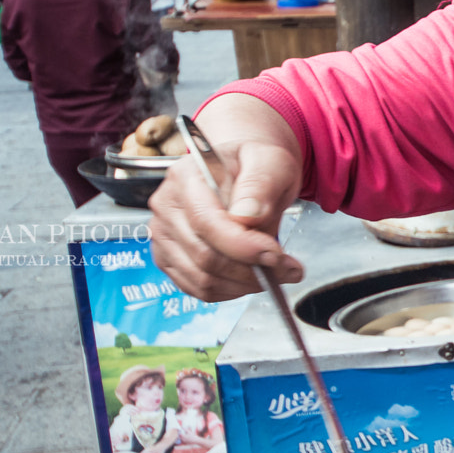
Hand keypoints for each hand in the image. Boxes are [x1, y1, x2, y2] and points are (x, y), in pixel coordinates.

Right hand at [147, 138, 303, 300]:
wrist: (245, 172)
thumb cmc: (257, 165)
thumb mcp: (271, 162)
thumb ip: (260, 185)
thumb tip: (247, 216)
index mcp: (187, 176)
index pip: (206, 222)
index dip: (243, 246)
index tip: (276, 255)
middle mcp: (168, 205)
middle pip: (205, 256)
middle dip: (252, 270)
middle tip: (288, 268)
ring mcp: (165, 234)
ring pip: (202, 279)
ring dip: (245, 284)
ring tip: (277, 272)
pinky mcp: (169, 258)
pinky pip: (198, 288)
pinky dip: (231, 290)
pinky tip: (252, 278)